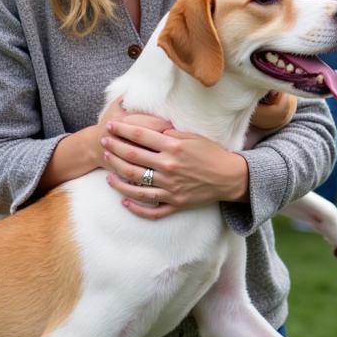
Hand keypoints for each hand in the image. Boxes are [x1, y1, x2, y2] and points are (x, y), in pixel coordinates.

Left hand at [100, 118, 247, 218]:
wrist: (231, 177)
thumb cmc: (213, 154)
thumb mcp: (194, 138)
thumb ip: (172, 134)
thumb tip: (151, 130)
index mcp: (174, 148)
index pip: (140, 136)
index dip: (122, 130)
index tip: (111, 126)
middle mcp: (169, 168)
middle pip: (132, 157)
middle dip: (114, 148)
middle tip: (104, 142)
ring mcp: (171, 188)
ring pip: (135, 184)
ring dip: (117, 175)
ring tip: (107, 169)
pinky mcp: (176, 203)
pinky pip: (151, 210)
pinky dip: (135, 207)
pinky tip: (123, 201)